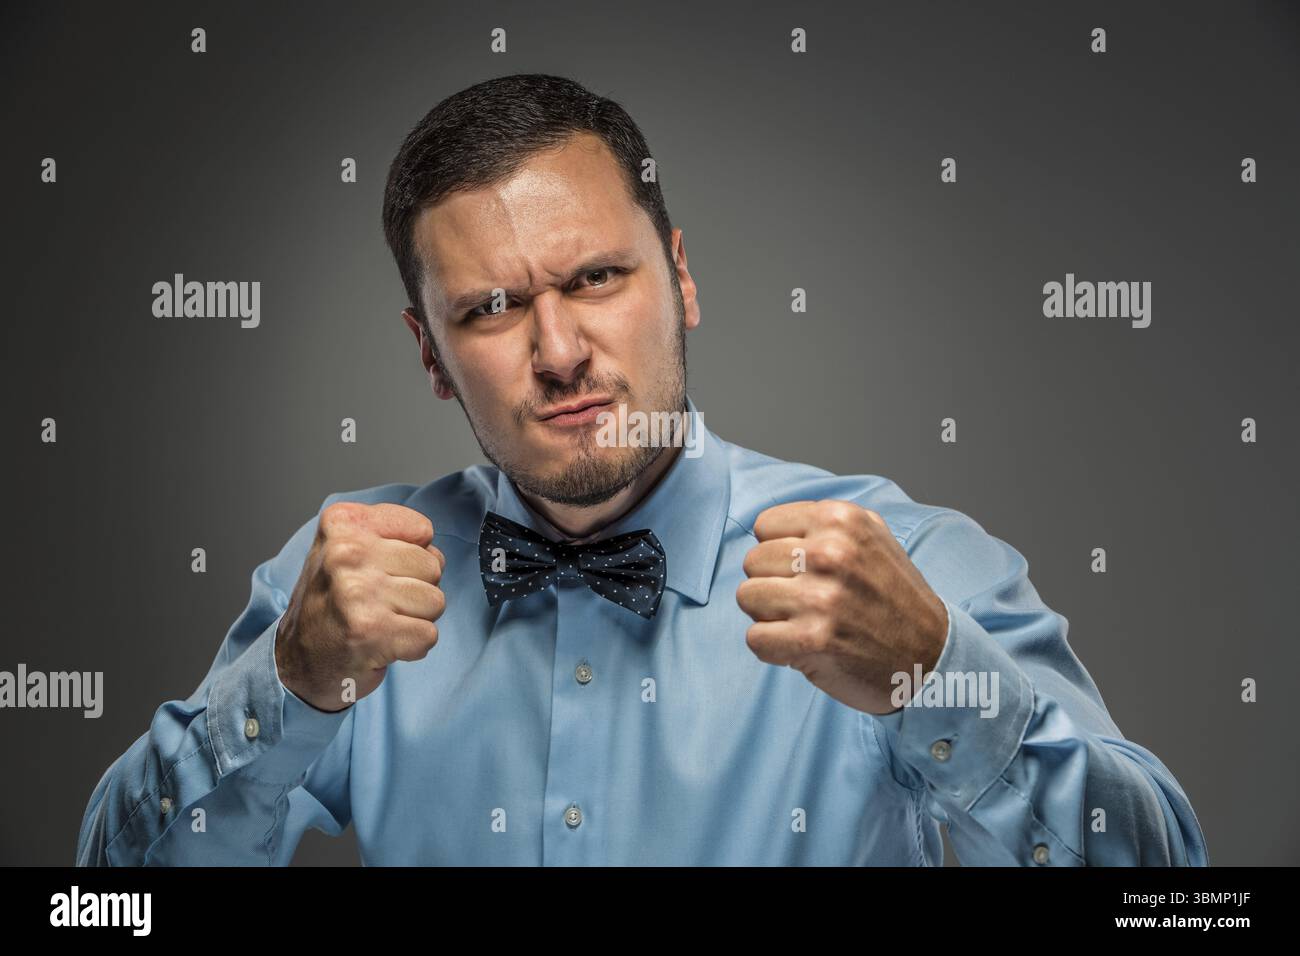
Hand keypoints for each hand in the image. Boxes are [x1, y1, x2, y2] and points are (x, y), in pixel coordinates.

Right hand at [275, 502, 445, 711]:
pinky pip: (428, 635)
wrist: (296, 661)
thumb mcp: (346, 547)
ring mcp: (357, 592)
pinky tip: (381, 644)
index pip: (422, 530)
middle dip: (416, 590)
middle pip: (433, 566)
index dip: (411, 557)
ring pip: (435, 601)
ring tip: (380, 622)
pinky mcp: (370, 631)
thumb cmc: (332, 603)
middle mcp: (346, 553)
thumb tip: (434, 550)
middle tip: (379, 603)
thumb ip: (391, 533)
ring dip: (414, 619)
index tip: (379, 571)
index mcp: (343, 523)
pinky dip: (411, 647)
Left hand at [736, 500, 947, 715]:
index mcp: (841, 520)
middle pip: (752, 562)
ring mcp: (821, 597)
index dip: (779, 553)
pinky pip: (755, 638)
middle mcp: (831, 552)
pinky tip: (803, 648)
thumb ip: (823, 525)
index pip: (764, 526)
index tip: (806, 572)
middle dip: (773, 584)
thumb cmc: (894, 599)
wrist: (931, 657)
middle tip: (808, 603)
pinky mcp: (811, 640)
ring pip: (747, 597)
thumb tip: (765, 528)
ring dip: (770, 616)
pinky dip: (774, 649)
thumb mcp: (870, 538)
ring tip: (805, 623)